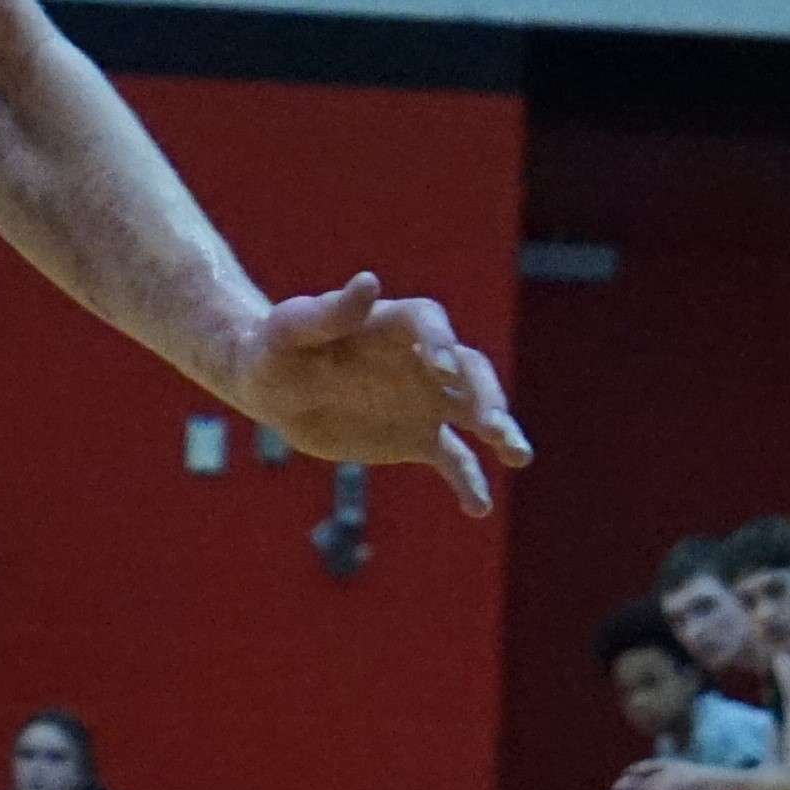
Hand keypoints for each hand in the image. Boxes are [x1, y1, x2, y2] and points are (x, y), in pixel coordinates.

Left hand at [228, 274, 532, 512]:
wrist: (273, 388)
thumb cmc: (276, 348)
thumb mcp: (292, 330)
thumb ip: (331, 312)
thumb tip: (369, 282)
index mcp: (391, 325)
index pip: (429, 323)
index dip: (440, 342)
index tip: (441, 368)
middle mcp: (420, 360)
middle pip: (468, 369)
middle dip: (484, 394)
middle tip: (491, 425)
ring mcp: (424, 400)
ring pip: (473, 412)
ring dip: (498, 429)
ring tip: (517, 454)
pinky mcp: (417, 437)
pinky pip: (453, 459)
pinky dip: (469, 481)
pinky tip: (478, 508)